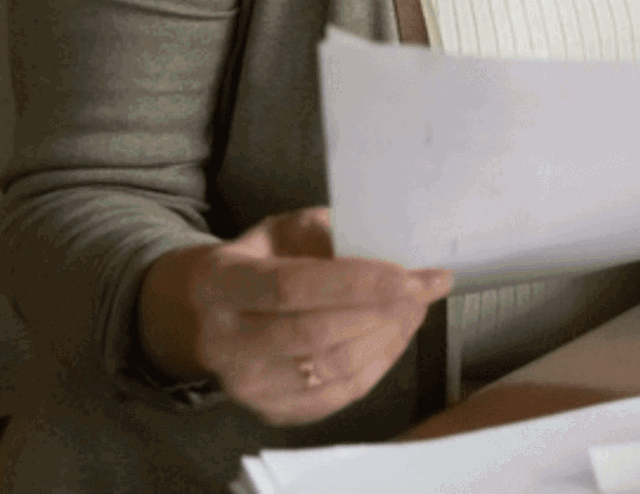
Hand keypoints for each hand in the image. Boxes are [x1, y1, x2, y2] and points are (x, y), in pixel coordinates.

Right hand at [136, 207, 451, 426]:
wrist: (217, 311)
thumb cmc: (263, 259)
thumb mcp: (285, 228)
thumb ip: (329, 233)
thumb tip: (390, 242)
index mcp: (222, 282)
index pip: (292, 286)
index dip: (354, 283)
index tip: (406, 275)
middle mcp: (225, 341)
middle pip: (314, 334)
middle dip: (381, 310)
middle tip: (422, 289)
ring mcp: (246, 385)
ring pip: (330, 369)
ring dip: (386, 337)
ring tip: (416, 308)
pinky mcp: (271, 410)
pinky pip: (336, 395)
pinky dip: (377, 365)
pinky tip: (397, 336)